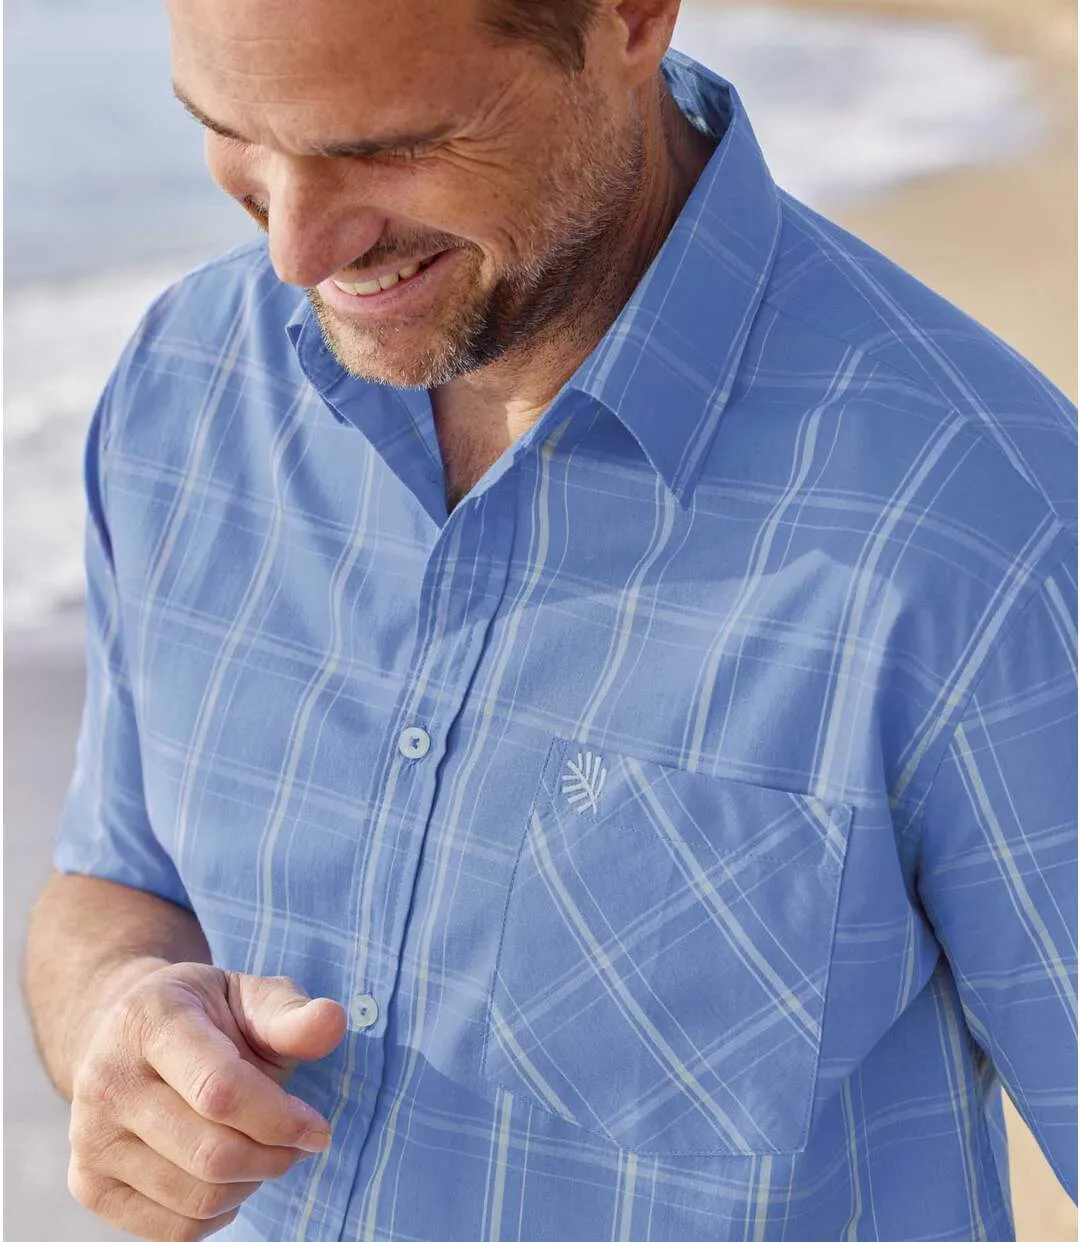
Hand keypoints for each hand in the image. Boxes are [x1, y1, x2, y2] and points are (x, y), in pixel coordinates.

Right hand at [67, 962, 346, 1240]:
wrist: (130, 1034)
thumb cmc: (207, 1015)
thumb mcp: (250, 996)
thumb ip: (291, 1014)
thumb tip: (332, 1022)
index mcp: (149, 1021)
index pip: (219, 1090)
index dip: (280, 1118)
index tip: (319, 1130)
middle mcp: (107, 1080)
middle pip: (211, 1153)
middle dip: (274, 1156)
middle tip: (297, 1142)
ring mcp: (90, 1137)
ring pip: (195, 1198)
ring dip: (250, 1184)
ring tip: (263, 1151)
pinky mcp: (89, 1184)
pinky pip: (171, 1232)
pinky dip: (218, 1215)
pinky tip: (228, 1177)